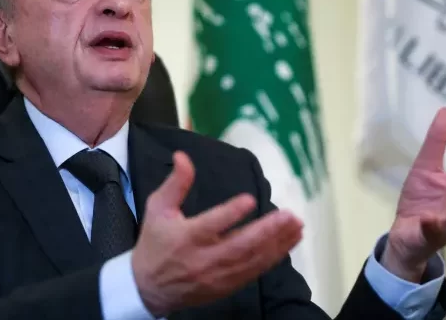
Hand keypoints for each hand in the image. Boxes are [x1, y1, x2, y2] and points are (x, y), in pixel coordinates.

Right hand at [131, 151, 302, 316]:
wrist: (148, 288)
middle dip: (267, 231)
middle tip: (289, 215)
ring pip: (252, 260)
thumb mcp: (157, 208)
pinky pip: (253, 272)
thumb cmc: (155, 243)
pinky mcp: (226, 286)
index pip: (211, 224)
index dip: (230, 213)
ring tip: (296, 226)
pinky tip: (287, 245)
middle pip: (240, 246)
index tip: (249, 199)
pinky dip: (272, 259)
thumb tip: (183, 156)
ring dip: (277, 244)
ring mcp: (217, 275)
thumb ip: (175, 183)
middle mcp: (204, 258)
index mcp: (186, 237)